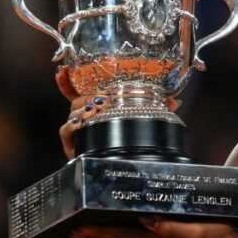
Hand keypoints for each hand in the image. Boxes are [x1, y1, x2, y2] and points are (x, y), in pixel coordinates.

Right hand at [56, 66, 181, 159]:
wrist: (117, 168)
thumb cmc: (127, 141)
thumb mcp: (142, 120)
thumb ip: (156, 108)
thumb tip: (175, 101)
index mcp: (96, 108)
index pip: (79, 91)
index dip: (68, 80)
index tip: (62, 69)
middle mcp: (84, 117)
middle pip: (78, 100)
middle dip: (88, 96)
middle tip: (102, 99)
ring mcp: (77, 130)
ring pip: (72, 112)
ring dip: (83, 108)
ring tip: (94, 109)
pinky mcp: (73, 144)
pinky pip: (65, 132)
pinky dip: (70, 125)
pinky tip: (79, 122)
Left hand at [67, 217, 237, 237]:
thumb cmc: (215, 237)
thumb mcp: (194, 229)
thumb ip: (170, 227)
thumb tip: (145, 220)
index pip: (122, 237)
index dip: (101, 233)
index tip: (81, 229)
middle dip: (95, 237)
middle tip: (73, 232)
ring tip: (87, 235)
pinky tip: (118, 236)